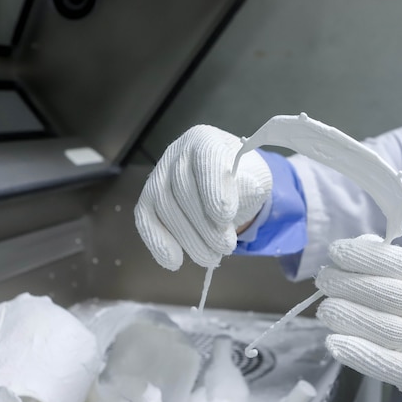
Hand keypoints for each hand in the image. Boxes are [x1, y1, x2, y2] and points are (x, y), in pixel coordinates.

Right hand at [135, 125, 271, 269]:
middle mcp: (177, 152)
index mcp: (205, 139)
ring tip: (210, 258)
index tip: (226, 218)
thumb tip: (250, 188)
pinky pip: (146, 218)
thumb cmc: (242, 178)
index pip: (206, 157)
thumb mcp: (255, 177)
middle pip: (182, 187)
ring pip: (163, 206)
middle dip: (204, 224)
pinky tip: (174, 262)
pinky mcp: (148, 198)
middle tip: (226, 248)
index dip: (214, 187)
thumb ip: (251, 183)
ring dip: (186, 238)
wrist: (227, 187)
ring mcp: (159, 175)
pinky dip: (158, 242)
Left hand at [315, 235, 401, 401]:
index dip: (357, 254)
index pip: (390, 260)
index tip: (335, 252)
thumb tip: (358, 245)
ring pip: (373, 324)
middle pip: (377, 292)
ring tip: (326, 307)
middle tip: (324, 279)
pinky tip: (333, 341)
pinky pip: (380, 361)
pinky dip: (353, 350)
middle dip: (342, 282)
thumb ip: (399, 264)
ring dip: (341, 313)